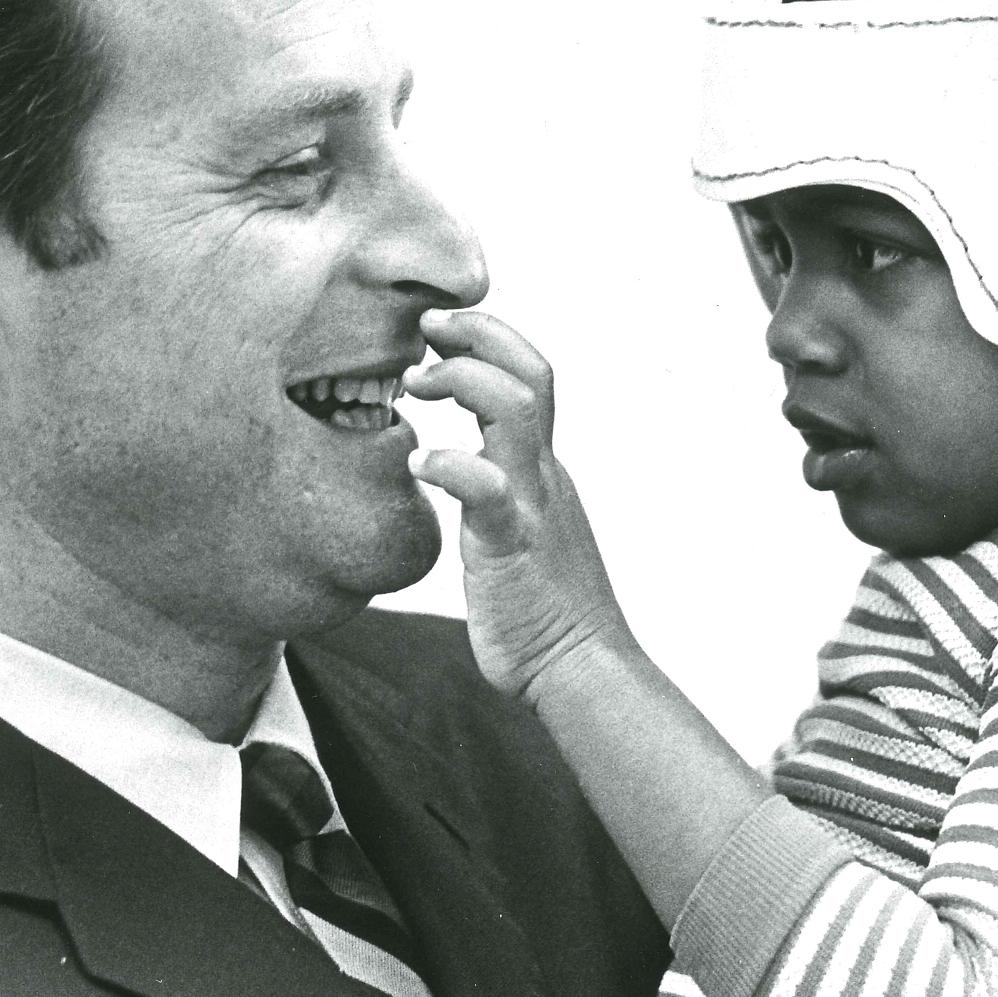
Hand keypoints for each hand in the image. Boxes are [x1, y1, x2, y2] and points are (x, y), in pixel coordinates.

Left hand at [403, 309, 629, 699]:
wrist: (583, 669)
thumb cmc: (544, 610)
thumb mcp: (523, 528)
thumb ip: (501, 491)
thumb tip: (467, 470)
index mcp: (542, 470)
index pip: (531, 377)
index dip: (489, 340)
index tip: (439, 330)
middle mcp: (544, 476)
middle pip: (532, 373)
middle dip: (479, 335)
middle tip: (426, 327)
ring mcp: (533, 506)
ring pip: (517, 411)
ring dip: (463, 379)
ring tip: (414, 383)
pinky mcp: (513, 545)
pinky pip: (486, 490)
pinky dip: (451, 463)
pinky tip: (418, 462)